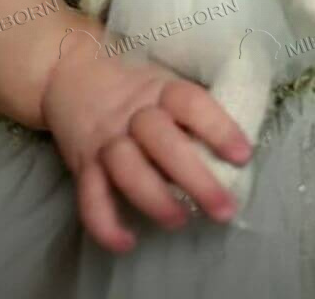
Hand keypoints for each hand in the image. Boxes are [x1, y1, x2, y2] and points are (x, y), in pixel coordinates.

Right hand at [40, 35, 252, 253]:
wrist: (71, 72)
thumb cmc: (133, 85)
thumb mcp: (163, 82)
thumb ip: (190, 113)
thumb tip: (234, 154)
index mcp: (160, 90)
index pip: (190, 103)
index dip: (218, 127)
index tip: (242, 155)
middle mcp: (132, 114)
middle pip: (163, 142)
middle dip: (196, 177)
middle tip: (223, 208)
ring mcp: (106, 139)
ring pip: (127, 168)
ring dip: (155, 198)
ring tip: (180, 220)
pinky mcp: (82, 164)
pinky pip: (89, 197)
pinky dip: (105, 224)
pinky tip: (127, 243)